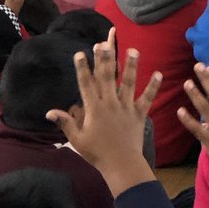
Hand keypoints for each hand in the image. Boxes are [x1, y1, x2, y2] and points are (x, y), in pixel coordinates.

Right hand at [46, 32, 161, 198]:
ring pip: (129, 83)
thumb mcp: (77, 140)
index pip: (86, 85)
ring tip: (133, 50)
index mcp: (94, 109)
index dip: (82, 68)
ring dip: (131, 66)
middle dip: (105, 59)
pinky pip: (147, 98)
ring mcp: (126, 107)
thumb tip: (49, 111)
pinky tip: (159, 73)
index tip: (80, 53)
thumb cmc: (97, 153)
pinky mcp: (139, 113)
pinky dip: (153, 87)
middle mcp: (110, 104)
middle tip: (103, 43)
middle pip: (107, 78)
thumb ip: (66, 122)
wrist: (120, 164)